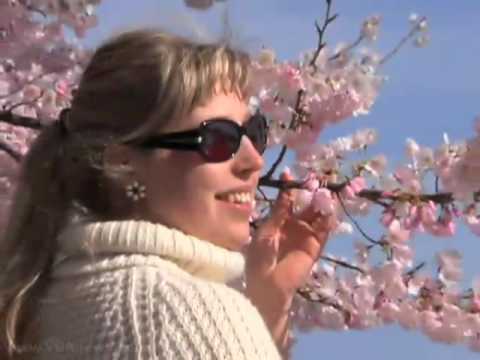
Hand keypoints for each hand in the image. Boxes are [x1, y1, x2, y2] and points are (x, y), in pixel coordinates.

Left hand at [245, 172, 335, 339]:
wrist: (267, 284)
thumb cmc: (260, 256)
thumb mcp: (267, 230)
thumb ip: (279, 211)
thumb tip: (285, 189)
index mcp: (279, 220)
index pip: (287, 199)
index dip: (290, 187)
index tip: (290, 172)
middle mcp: (294, 225)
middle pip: (306, 205)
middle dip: (312, 193)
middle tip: (317, 179)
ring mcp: (305, 235)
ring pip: (317, 216)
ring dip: (323, 204)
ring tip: (326, 192)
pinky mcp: (315, 246)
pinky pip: (324, 231)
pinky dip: (329, 221)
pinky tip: (330, 210)